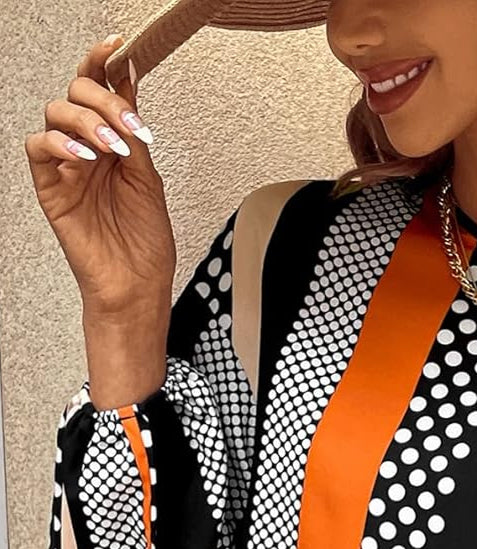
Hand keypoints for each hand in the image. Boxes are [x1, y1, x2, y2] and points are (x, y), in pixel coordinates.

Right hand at [25, 34, 175, 318]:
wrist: (137, 285)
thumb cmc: (145, 241)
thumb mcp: (149, 176)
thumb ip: (135, 130)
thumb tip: (129, 78)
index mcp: (111, 141)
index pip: (99, 90)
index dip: (102, 62)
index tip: (117, 46)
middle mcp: (86, 147)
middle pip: (76, 92)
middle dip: (104, 100)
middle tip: (130, 127)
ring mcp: (66, 166)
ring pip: (56, 113)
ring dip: (87, 121)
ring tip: (113, 149)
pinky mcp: (49, 188)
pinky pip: (38, 149)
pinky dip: (60, 144)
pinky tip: (86, 157)